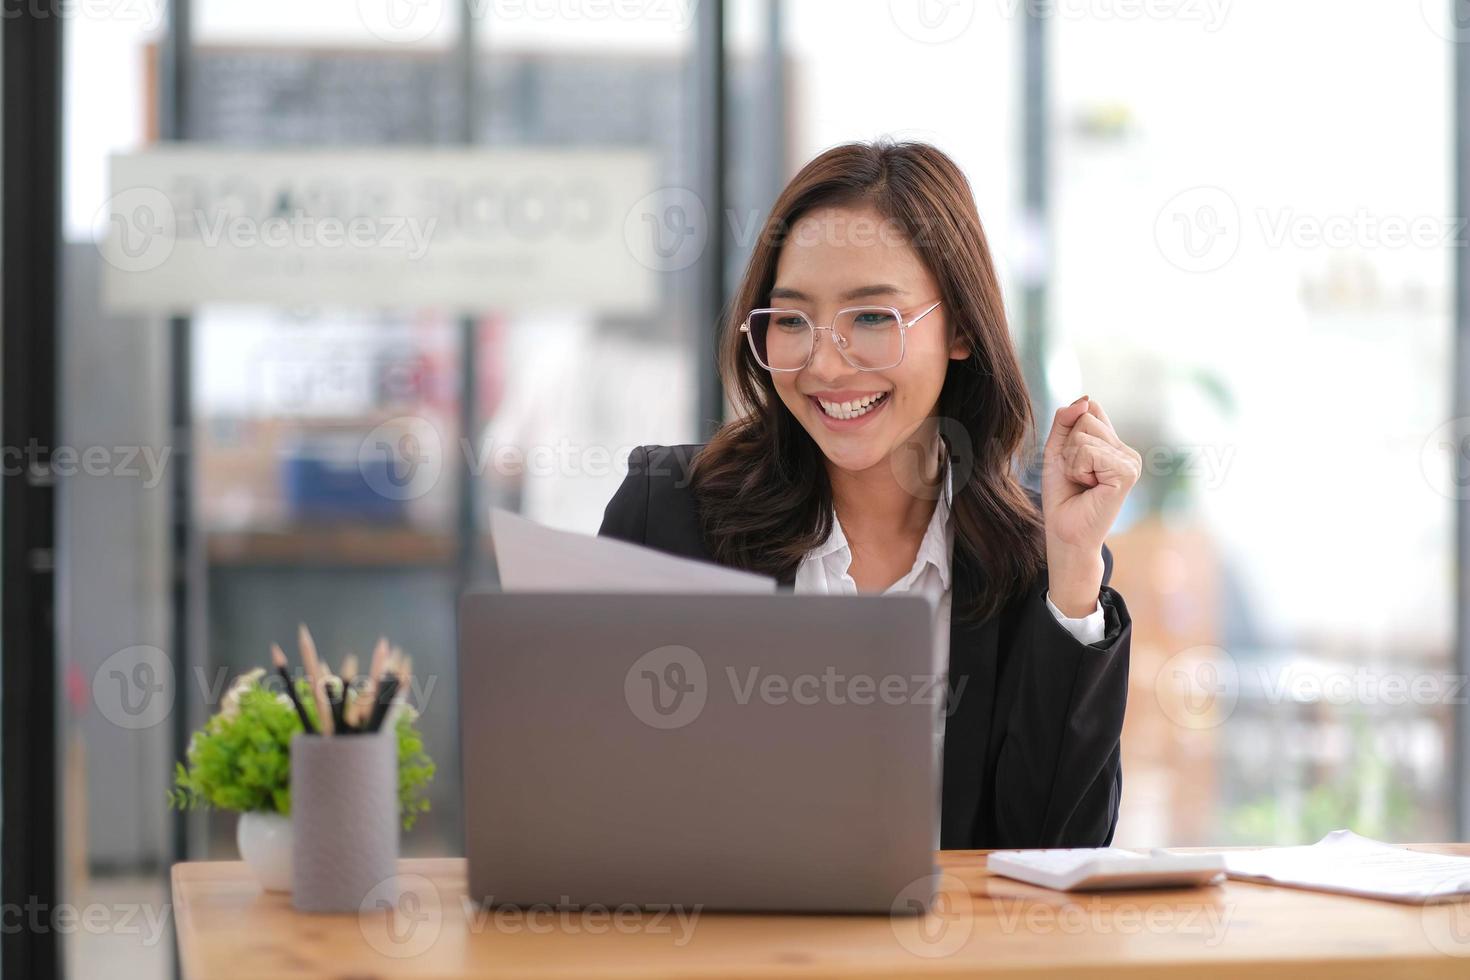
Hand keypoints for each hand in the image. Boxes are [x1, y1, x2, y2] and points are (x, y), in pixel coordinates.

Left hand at [1041, 396, 1140, 616]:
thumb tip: (1085, 399)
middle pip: (1086, 417)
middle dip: (1069, 447)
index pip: (1090, 409)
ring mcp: (1131, 461)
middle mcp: (1127, 450)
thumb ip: (1065, 420)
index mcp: (1114, 444)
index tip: (1072, 460)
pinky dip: (1077, 468)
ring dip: (1071, 460)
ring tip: (1082, 482)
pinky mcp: (1127, 472)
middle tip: (1077, 475)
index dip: (1070, 431)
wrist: (1065, 532)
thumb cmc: (1062, 495)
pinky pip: (1088, 450)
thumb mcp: (1057, 450)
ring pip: (1085, 433)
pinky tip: (1089, 487)